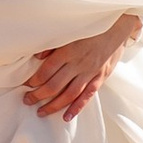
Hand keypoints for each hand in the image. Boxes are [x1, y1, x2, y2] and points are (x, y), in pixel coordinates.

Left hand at [22, 14, 142, 118]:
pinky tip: (66, 117)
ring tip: (41, 112)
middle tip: (27, 101)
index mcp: (68, 51)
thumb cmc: (91, 27)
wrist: (118, 25)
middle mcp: (78, 63)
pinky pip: (87, 96)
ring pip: (69, 94)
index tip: (25, 85)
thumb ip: (53, 44)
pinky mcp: (100, 77)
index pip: (46, 71)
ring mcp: (90, 72)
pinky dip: (76, 108)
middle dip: (38, 96)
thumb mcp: (70, 31)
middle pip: (54, 85)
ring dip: (53, 105)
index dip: (33, 81)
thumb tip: (37, 56)